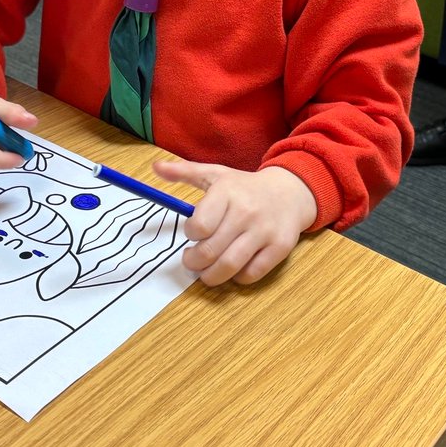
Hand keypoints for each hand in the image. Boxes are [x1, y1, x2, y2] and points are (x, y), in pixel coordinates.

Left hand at [152, 160, 316, 286]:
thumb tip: (155, 168)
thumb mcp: (216, 174)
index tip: (192, 234)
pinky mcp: (279, 248)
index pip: (199, 226)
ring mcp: (264, 232)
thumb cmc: (245, 187)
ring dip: (211, 276)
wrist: (290, 193)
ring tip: (206, 272)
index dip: (190, 235)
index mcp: (227, 192)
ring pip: (229, 267)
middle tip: (191, 261)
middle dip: (194, 262)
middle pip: (210, 251)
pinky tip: (232, 269)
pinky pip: (251, 274)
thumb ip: (184, 172)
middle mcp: (246, 212)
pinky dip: (237, 278)